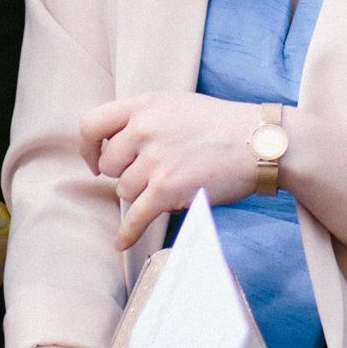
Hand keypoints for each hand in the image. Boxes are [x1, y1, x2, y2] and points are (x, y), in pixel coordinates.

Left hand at [81, 92, 272, 249]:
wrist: (259, 142)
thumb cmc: (221, 125)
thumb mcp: (175, 105)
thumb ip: (144, 118)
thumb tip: (115, 144)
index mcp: (143, 105)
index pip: (91, 124)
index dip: (88, 148)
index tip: (95, 161)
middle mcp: (144, 129)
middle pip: (108, 165)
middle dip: (124, 174)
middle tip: (150, 174)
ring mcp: (155, 160)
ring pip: (125, 190)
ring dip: (142, 194)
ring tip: (173, 183)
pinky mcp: (167, 189)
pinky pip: (135, 216)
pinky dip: (127, 232)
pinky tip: (121, 242)